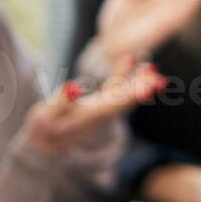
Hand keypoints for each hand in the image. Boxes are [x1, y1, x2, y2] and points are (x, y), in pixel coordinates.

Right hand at [25, 58, 164, 152]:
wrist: (44, 141)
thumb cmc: (43, 127)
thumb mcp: (46, 115)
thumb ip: (60, 101)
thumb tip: (73, 86)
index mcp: (90, 116)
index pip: (115, 104)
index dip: (133, 94)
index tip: (150, 87)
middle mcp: (101, 114)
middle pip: (126, 99)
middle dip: (142, 87)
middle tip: (157, 75)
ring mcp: (102, 109)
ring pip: (124, 94)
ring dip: (138, 80)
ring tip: (150, 66)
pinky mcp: (100, 105)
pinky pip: (117, 89)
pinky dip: (124, 76)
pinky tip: (130, 60)